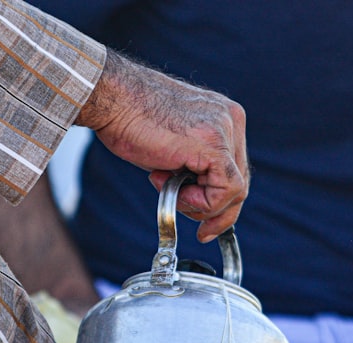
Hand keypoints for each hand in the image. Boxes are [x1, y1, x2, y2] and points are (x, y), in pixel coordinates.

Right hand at [76, 49, 248, 242]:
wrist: (113, 100)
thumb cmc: (130, 120)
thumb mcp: (173, 147)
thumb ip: (193, 167)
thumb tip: (200, 198)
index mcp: (224, 117)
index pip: (235, 170)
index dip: (222, 204)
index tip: (206, 225)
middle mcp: (231, 120)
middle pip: (239, 183)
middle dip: (217, 213)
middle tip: (200, 231)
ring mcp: (225, 131)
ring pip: (234, 192)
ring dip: (199, 205)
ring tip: (166, 186)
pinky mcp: (214, 145)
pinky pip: (224, 191)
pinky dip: (200, 202)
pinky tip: (173, 189)